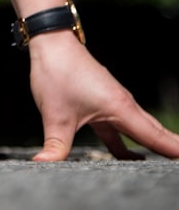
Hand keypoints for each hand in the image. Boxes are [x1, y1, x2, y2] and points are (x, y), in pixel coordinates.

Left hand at [27, 30, 178, 160]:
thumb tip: (43, 163)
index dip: (174, 150)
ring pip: (140, 129)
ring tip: (167, 163)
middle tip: (178, 164)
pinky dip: (130, 142)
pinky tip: (131, 155)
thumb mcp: (55, 116)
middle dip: (172, 149)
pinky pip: (123, 127)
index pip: (155, 137)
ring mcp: (114, 103)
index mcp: (120, 109)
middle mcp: (123, 106)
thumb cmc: (57, 73)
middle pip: (155, 134)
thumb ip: (54, 144)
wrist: (51, 44)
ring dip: (154, 145)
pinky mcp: (102, 103)